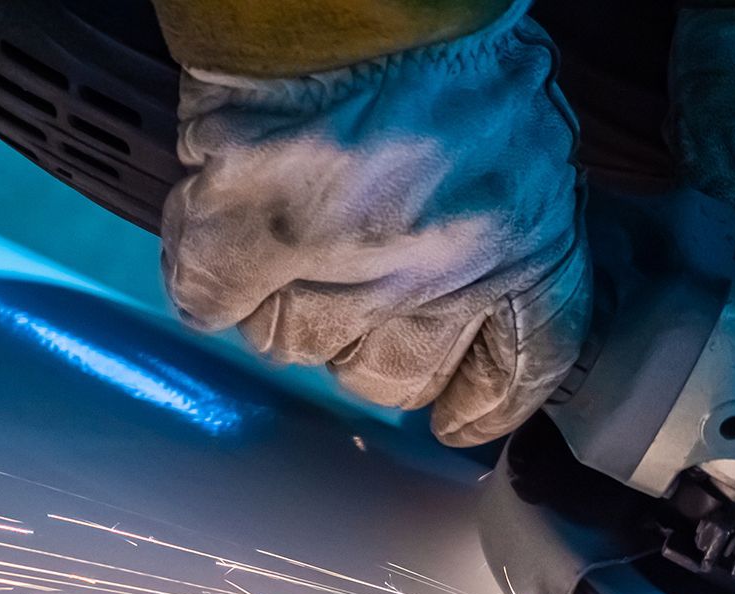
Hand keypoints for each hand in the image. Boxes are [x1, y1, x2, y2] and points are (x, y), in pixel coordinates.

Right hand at [162, 3, 589, 446]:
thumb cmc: (446, 30)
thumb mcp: (525, 131)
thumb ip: (509, 225)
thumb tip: (485, 292)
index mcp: (521, 246)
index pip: (512, 376)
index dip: (480, 404)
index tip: (460, 414)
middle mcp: (431, 278)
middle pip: (390, 380)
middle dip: (374, 346)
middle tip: (358, 290)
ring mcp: (329, 271)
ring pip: (296, 347)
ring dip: (290, 304)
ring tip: (290, 236)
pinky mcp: (238, 246)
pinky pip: (212, 304)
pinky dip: (209, 278)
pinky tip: (222, 239)